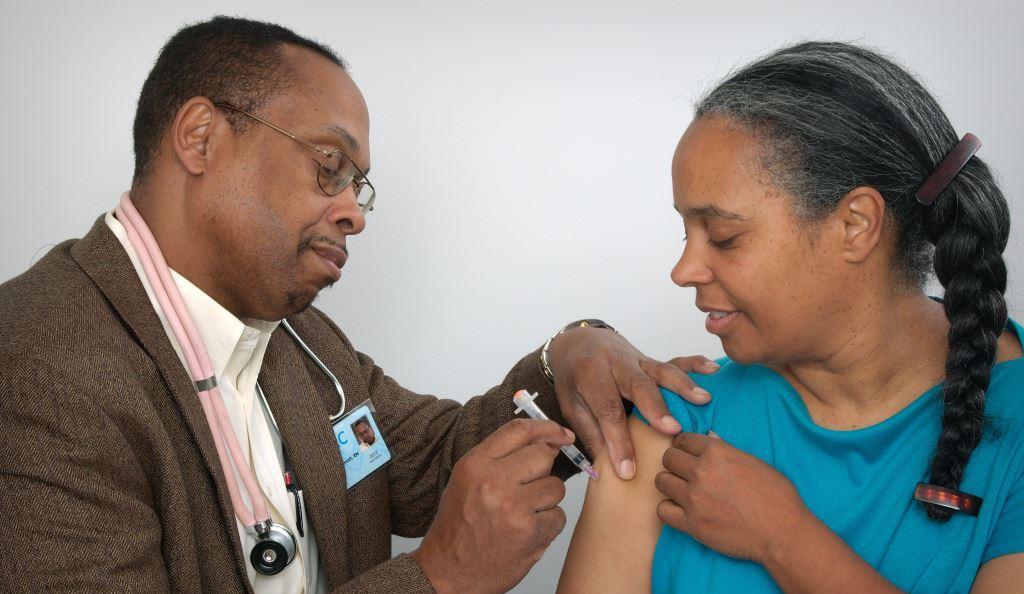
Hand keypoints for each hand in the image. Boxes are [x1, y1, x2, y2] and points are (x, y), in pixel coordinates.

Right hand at [411, 419, 573, 593]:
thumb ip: (500, 457)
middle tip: (530, 487)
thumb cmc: (458, 525)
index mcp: (476, 464)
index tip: (561, 434)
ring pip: (556, 486)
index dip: (547, 428)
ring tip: (522, 513)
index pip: (520, 430)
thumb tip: (544, 441)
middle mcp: (494, 481)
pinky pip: (558, 516)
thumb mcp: (467, 480)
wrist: (448, 571)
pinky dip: (548, 525)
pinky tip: (526, 532)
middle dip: (543, 470)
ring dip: (546, 499)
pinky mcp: (530, 532)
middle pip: (543, 456)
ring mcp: (513, 507)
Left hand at [546, 326, 718, 479]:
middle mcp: (616, 364)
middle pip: (638, 385)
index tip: (628, 470)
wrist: (580, 342)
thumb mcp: (571, 404)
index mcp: (590, 375)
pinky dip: (695, 364)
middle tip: (672, 430)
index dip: (618, 442)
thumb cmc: (575, 378)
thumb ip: (590, 432)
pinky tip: (712, 370)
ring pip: (661, 371)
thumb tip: (605, 468)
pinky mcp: (652, 360)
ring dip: (683, 386)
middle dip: (656, 408)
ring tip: (703, 400)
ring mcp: (638, 360)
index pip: (607, 410)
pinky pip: (675, 360)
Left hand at [654, 431, 810, 563]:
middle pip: (669, 458)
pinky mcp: (691, 523)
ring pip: (662, 481)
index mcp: (717, 452)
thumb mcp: (753, 461)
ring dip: (670, 483)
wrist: (782, 532)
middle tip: (683, 471)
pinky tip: (679, 509)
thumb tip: (709, 439)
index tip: (686, 451)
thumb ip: (726, 450)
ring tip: (680, 489)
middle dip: (675, 462)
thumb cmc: (776, 496)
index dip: (684, 445)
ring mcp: (694, 498)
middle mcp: (701, 472)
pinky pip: (662, 510)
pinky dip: (668, 508)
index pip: (684, 439)